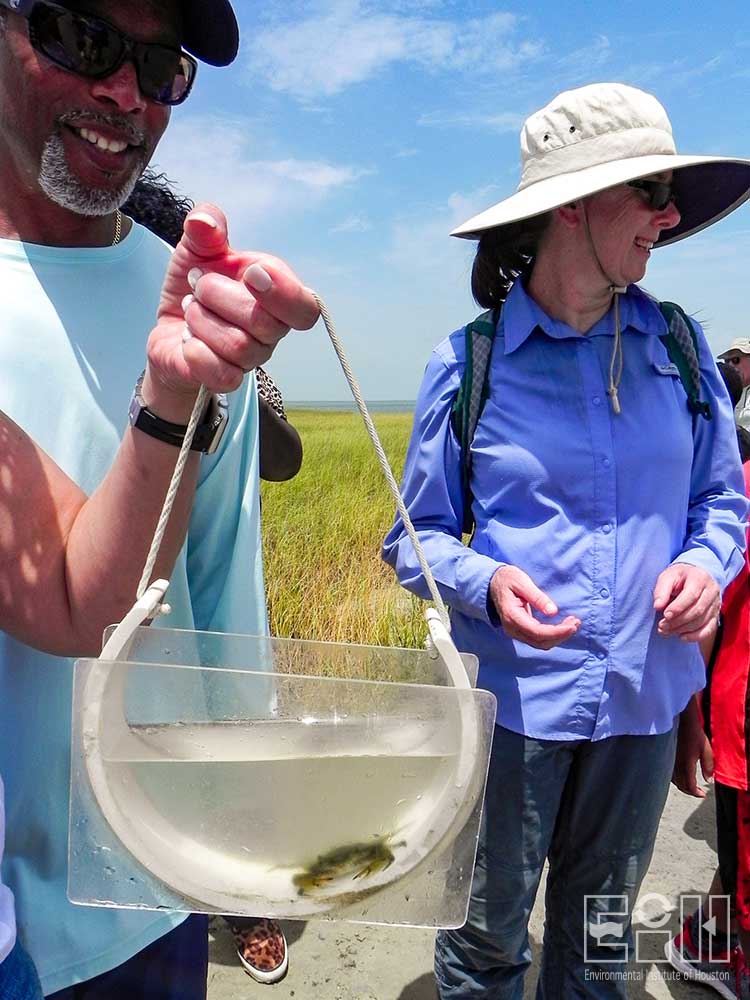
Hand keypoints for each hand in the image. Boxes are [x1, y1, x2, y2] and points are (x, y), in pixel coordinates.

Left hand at [146, 203, 318, 405]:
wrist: (169, 327)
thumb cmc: (195, 286)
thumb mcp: (197, 248)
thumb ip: (206, 228)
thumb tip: (204, 220)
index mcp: (276, 294)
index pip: (306, 307)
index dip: (284, 293)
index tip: (250, 272)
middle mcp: (271, 331)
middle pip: (263, 324)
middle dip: (218, 296)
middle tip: (197, 284)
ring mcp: (251, 358)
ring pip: (238, 347)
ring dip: (201, 321)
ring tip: (190, 309)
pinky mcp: (226, 379)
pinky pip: (222, 374)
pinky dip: (196, 352)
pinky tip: (186, 338)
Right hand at [489, 565, 579, 649]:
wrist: (491, 583)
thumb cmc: (507, 579)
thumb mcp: (521, 582)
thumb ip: (537, 597)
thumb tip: (553, 612)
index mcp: (512, 616)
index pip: (537, 632)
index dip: (557, 632)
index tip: (572, 625)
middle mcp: (512, 628)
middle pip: (540, 641)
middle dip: (561, 635)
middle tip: (576, 622)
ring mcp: (515, 631)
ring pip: (540, 643)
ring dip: (558, 637)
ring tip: (573, 623)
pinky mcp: (520, 631)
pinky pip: (538, 639)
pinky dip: (552, 636)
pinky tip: (562, 626)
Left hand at [653, 563, 720, 641]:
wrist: (694, 576)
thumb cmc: (678, 577)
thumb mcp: (667, 577)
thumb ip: (661, 590)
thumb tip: (657, 606)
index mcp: (700, 578)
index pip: (692, 595)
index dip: (678, 607)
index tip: (665, 615)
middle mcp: (712, 591)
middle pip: (697, 610)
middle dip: (678, 621)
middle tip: (661, 626)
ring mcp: (716, 604)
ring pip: (702, 621)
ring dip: (682, 629)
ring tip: (665, 631)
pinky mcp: (715, 615)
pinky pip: (708, 630)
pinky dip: (694, 636)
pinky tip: (681, 637)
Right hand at [672, 695, 713, 796]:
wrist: (681, 720)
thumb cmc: (695, 734)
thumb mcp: (706, 750)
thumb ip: (708, 766)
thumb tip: (709, 779)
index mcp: (687, 765)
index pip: (689, 786)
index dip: (696, 793)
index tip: (702, 794)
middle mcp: (676, 765)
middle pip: (681, 785)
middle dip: (689, 791)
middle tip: (697, 792)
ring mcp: (669, 761)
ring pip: (673, 780)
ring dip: (681, 785)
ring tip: (689, 785)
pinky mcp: (665, 756)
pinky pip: (668, 773)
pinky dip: (674, 778)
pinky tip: (678, 775)